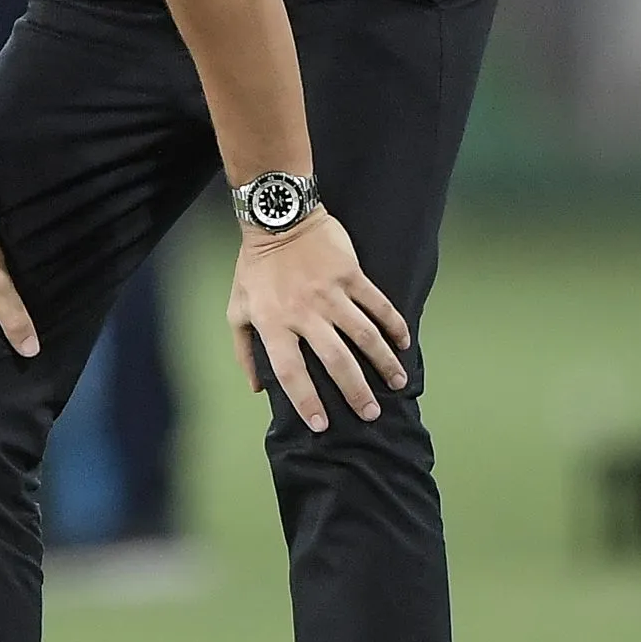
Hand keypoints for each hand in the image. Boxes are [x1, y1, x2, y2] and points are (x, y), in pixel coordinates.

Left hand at [226, 210, 409, 431]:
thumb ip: (244, 350)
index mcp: (274, 323)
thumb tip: (257, 388)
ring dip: (384, 362)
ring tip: (397, 383)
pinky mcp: (351, 275)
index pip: (291, 372)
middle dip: (356, 391)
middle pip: (336, 361)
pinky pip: (378, 304)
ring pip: (364, 335)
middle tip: (372, 413)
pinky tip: (404, 343)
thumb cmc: (255, 267)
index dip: (306, 401)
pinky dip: (394, 325)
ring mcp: (331, 293)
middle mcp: (304, 313)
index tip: (322, 425)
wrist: (277, 216)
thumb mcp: (237, 308)